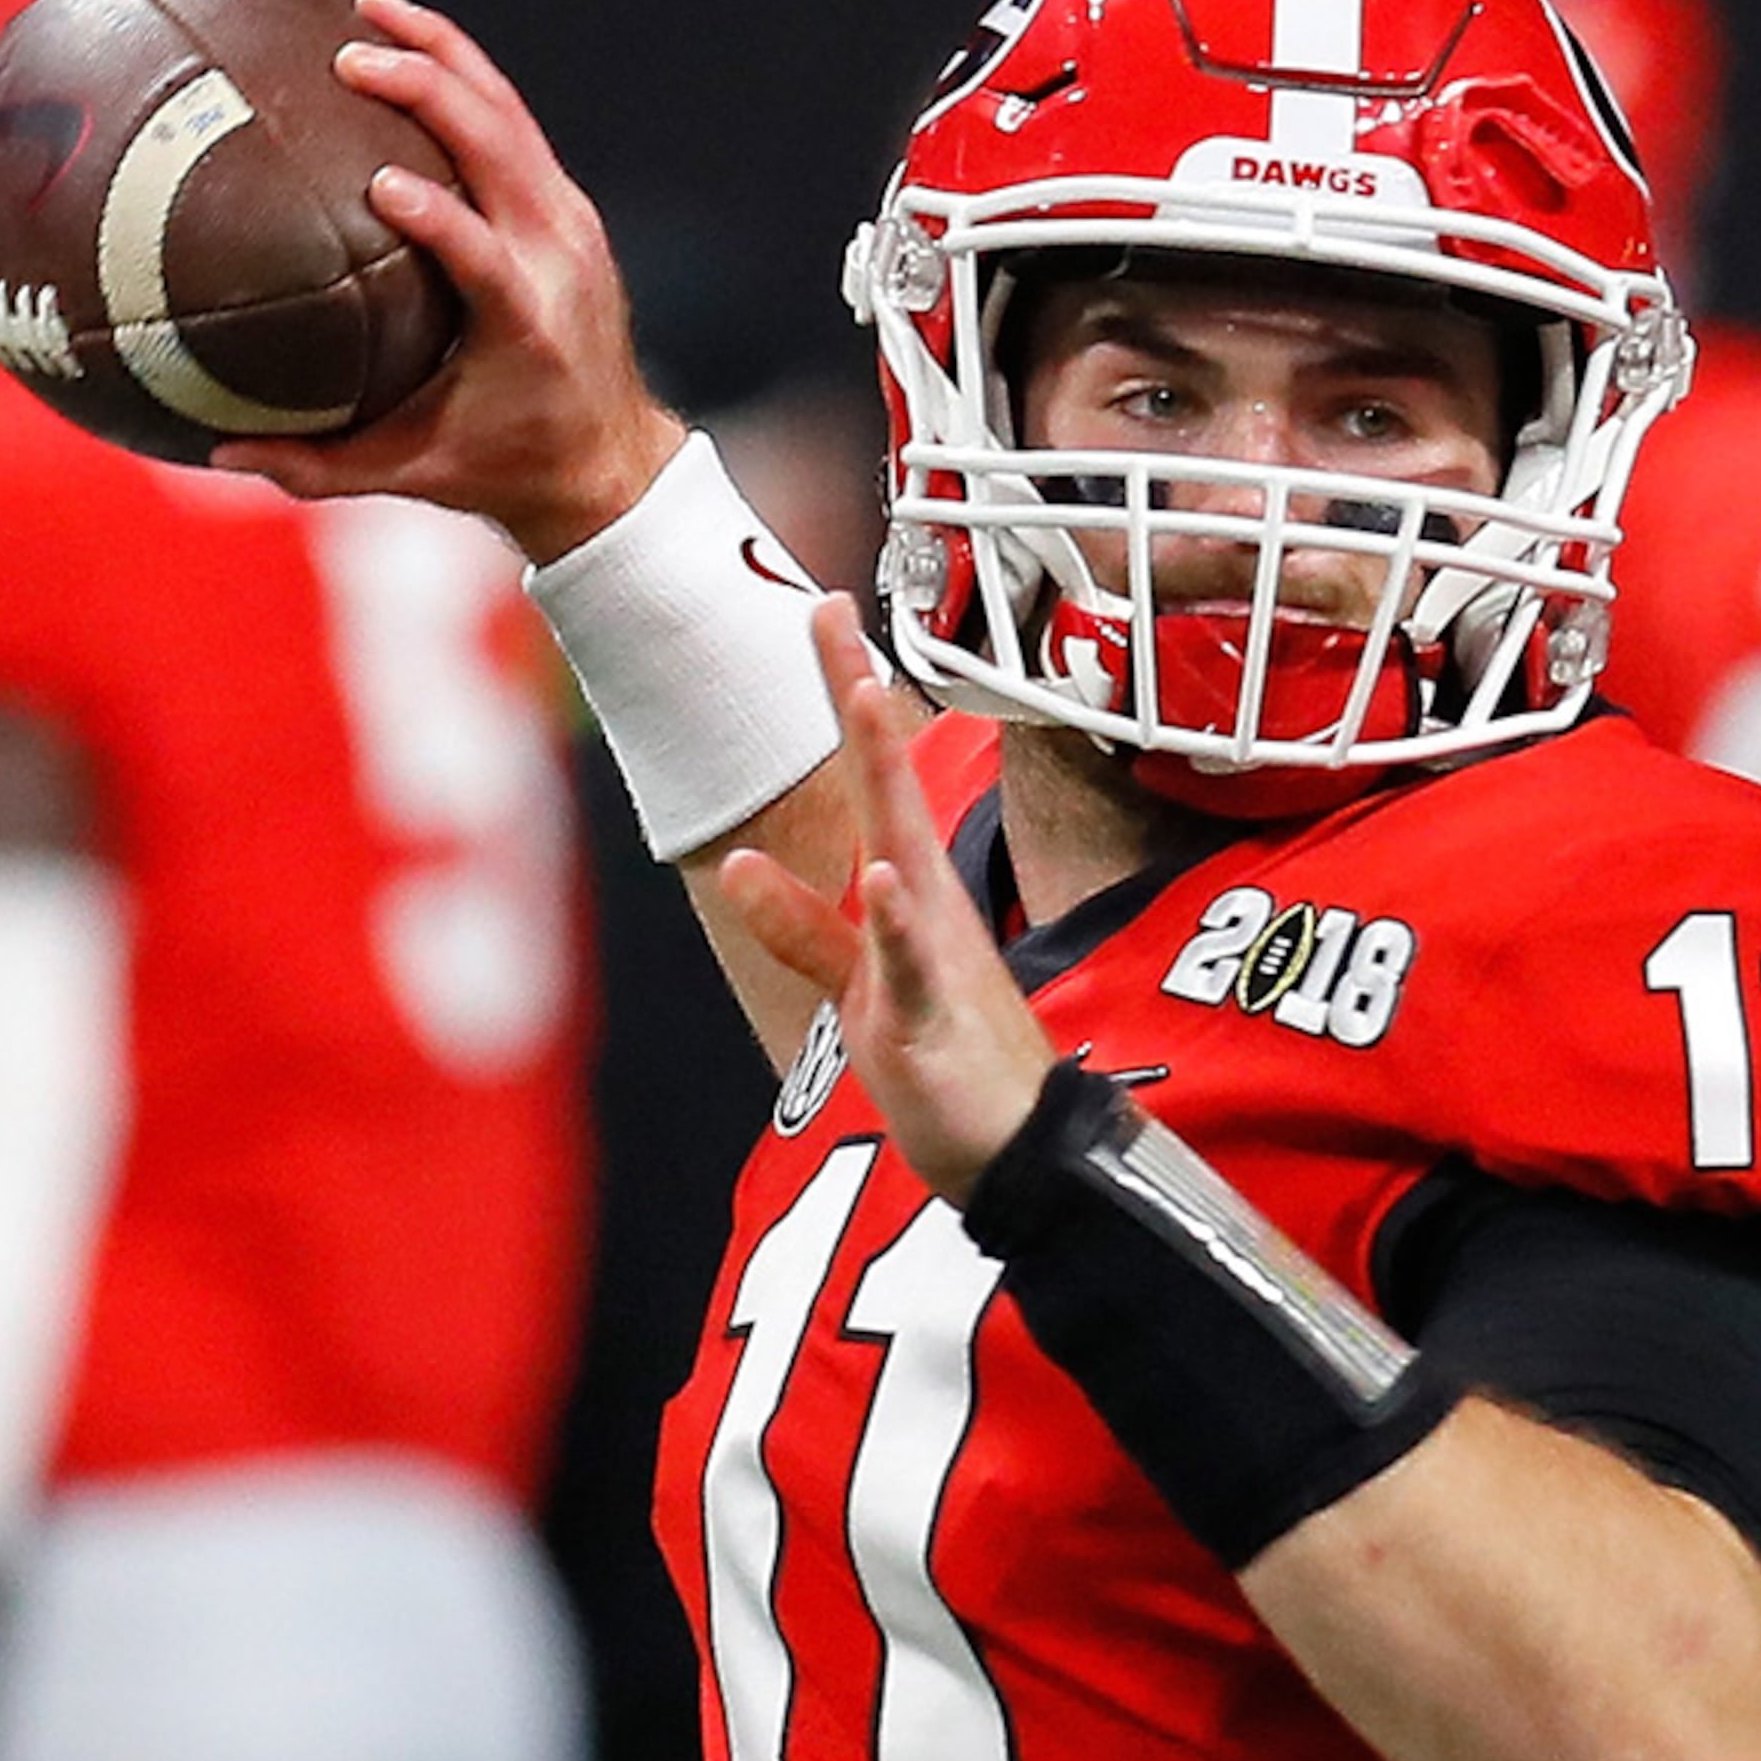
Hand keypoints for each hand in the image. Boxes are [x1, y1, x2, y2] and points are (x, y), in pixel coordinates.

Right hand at [214, 0, 687, 557]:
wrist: (612, 457)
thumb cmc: (505, 467)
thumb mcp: (414, 473)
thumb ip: (318, 466)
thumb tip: (216, 453)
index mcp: (527, 323)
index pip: (484, 254)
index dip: (440, 216)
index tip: (380, 182)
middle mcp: (557, 258)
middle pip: (501, 148)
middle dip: (429, 91)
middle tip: (347, 56)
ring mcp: (569, 223)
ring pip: (509, 113)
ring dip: (444, 52)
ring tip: (371, 4)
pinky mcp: (565, 205)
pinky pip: (513, 122)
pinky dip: (463, 75)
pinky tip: (403, 38)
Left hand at [713, 603, 1059, 1201]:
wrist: (1021, 1153)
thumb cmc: (949, 1063)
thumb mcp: (860, 984)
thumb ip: (802, 927)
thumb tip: (739, 865)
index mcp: (909, 888)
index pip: (872, 775)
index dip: (845, 692)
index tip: (824, 608)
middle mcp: (925, 901)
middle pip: (886, 781)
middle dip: (855, 694)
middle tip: (828, 608)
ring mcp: (933, 954)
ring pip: (905, 849)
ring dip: (886, 775)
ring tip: (865, 696)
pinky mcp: (931, 1019)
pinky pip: (913, 965)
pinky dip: (900, 923)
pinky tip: (888, 878)